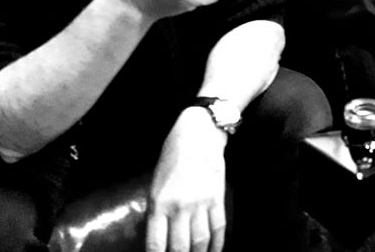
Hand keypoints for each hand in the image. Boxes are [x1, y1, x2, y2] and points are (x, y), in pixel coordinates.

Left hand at [147, 108, 228, 251]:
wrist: (198, 134)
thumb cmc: (172, 157)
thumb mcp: (155, 184)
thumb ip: (157, 211)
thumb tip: (159, 238)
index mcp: (159, 203)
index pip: (156, 243)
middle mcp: (179, 206)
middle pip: (180, 247)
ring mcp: (201, 202)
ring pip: (200, 241)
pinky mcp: (217, 197)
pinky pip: (218, 227)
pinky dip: (217, 244)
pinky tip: (215, 251)